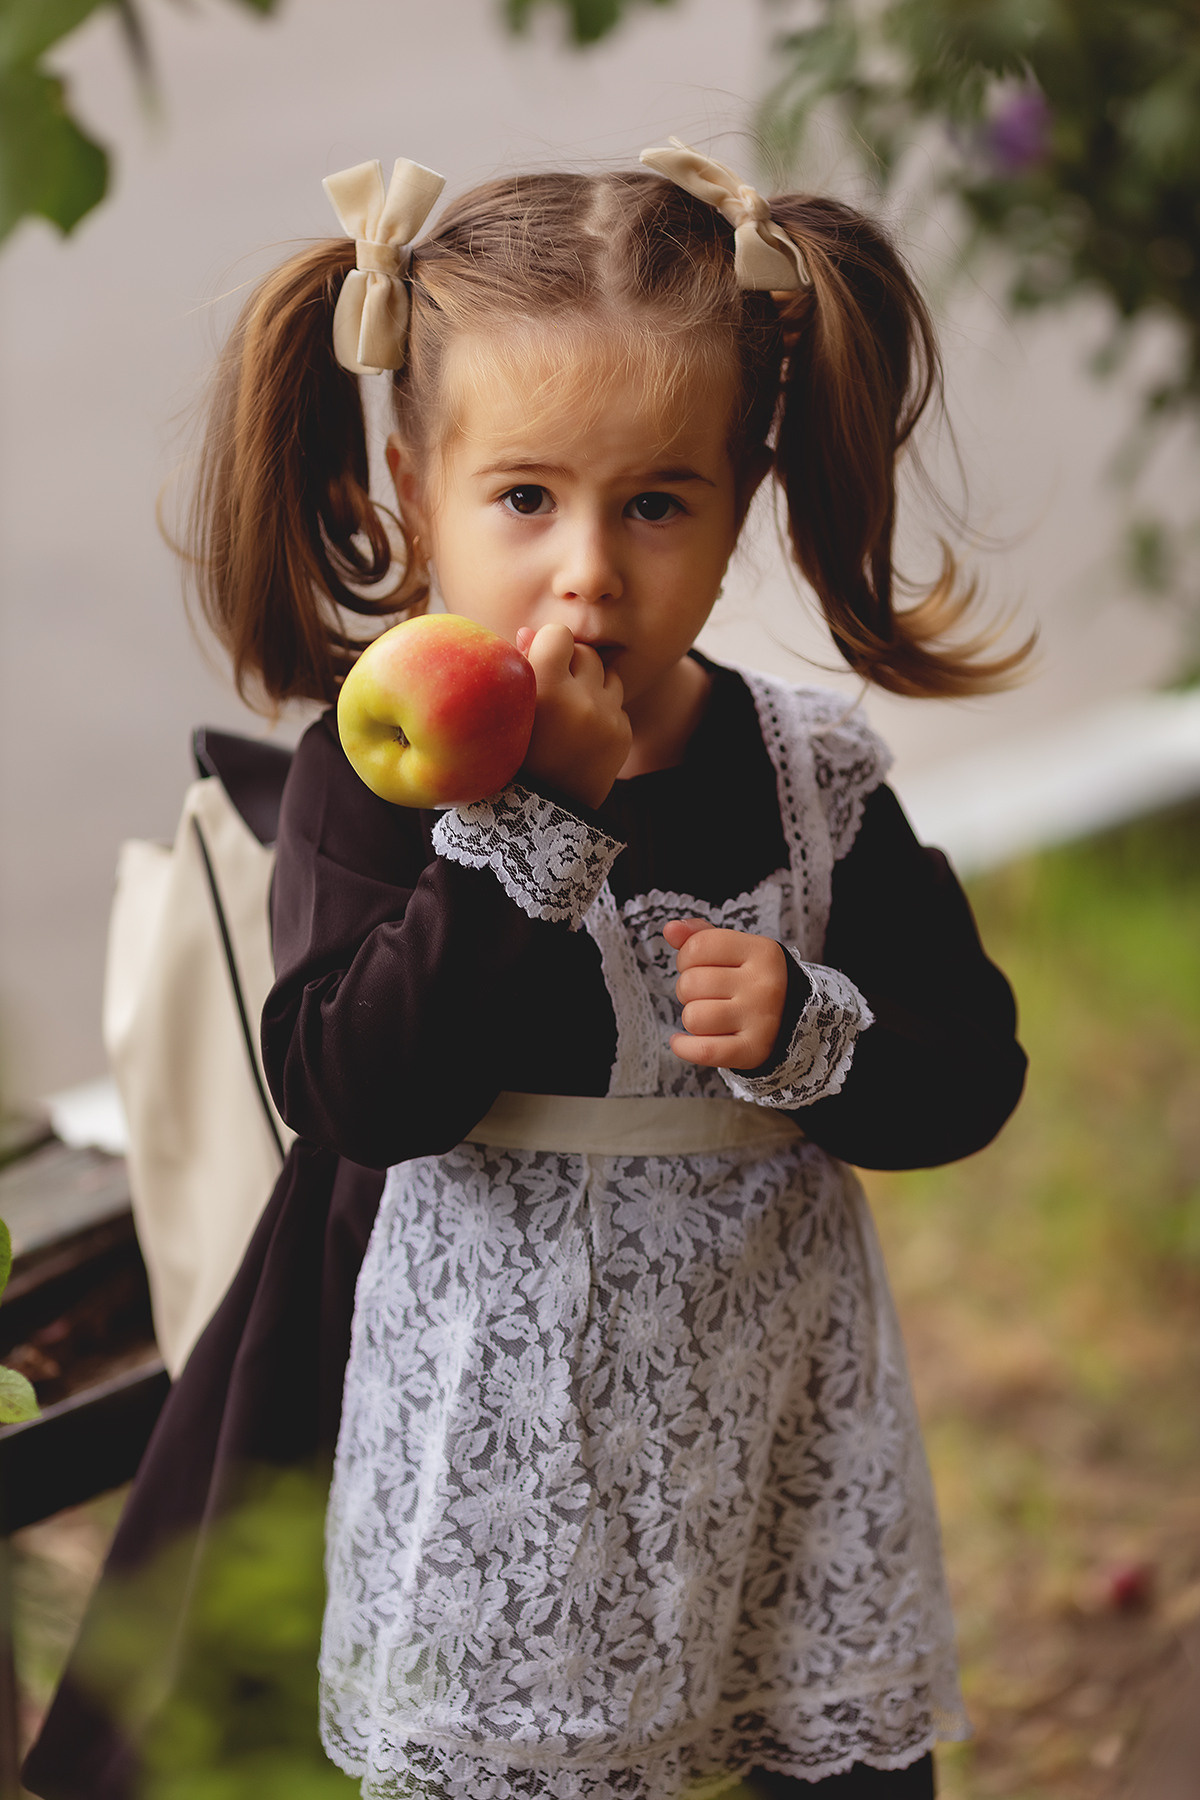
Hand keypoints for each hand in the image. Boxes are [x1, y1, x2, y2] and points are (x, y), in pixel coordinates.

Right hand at [517, 623, 631, 809]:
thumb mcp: (503, 711)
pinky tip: (581, 735)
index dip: (548, 645)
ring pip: (609, 676)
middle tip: (553, 692)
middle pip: (587, 654)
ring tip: (569, 712)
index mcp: (545, 690)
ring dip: (591, 686)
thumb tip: (532, 631)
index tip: (538, 662)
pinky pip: (617, 705)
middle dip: (571, 666)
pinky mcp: (622, 736)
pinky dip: (602, 713)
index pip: (560, 634)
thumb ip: (520, 665)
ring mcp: (607, 720)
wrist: (537, 815)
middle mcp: (582, 701)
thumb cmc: (506, 755)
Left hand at [664, 919, 789, 1069]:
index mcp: (761, 951)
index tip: (696, 966)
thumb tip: (670, 929)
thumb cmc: (751, 980)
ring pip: (693, 1017)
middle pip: (691, 983)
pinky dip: (684, 1047)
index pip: (699, 946)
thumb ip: (700, 935)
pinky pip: (703, 1051)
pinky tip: (682, 1041)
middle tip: (705, 994)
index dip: (685, 957)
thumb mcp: (735, 950)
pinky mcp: (753, 1050)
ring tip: (705, 1015)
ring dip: (690, 1017)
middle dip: (687, 989)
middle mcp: (764, 984)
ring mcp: (760, 1019)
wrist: (791, 1020)